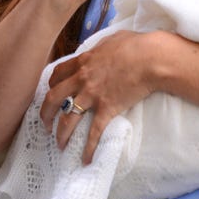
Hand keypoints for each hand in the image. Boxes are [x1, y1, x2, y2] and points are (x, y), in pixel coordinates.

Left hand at [40, 29, 161, 163]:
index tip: (52, 93)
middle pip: (53, 99)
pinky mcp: (107, 108)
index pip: (57, 74)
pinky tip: (86, 159)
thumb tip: (101, 48)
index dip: (51, 85)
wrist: (152, 58)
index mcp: (83, 61)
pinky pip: (93, 132)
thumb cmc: (137, 45)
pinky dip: (88, 148)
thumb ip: (101, 45)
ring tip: (60, 145)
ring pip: (67, 119)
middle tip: (45, 124)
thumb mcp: (113, 39)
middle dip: (45, 113)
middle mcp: (82, 80)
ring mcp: (93, 95)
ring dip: (61, 134)